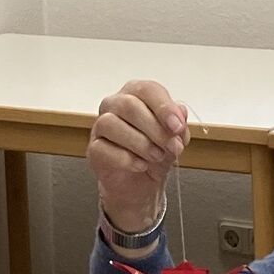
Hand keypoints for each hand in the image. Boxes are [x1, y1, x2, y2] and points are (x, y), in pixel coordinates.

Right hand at [87, 78, 189, 232]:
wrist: (142, 183)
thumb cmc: (156, 153)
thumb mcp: (175, 138)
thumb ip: (178, 124)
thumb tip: (180, 113)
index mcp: (136, 95)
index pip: (147, 90)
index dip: (163, 107)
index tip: (177, 127)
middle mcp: (114, 105)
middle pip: (128, 105)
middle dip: (154, 128)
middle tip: (171, 146)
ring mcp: (100, 127)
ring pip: (111, 124)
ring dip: (141, 143)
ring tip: (157, 156)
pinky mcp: (93, 149)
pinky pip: (103, 149)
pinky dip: (127, 159)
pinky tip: (141, 165)